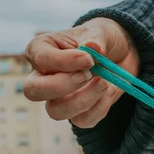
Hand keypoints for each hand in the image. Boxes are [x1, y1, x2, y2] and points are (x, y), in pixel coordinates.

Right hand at [24, 18, 138, 127]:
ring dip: (83, 100)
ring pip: (55, 111)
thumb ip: (96, 38)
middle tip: (87, 75)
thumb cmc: (101, 39)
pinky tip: (109, 91)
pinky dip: (99, 108)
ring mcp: (57, 98)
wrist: (120, 55)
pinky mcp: (76, 113)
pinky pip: (82, 121)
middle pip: (33, 91)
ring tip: (104, 83)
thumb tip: (91, 47)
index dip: (65, 62)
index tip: (89, 59)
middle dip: (61, 86)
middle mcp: (43, 77)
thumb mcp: (100, 31)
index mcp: (41, 50)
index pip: (41, 60)